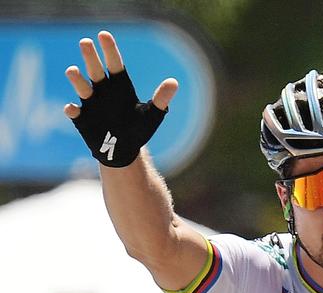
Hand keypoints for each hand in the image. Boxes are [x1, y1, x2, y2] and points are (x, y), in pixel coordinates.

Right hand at [64, 30, 178, 166]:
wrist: (125, 150)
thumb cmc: (140, 129)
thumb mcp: (153, 114)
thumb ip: (161, 98)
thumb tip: (174, 82)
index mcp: (121, 87)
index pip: (115, 64)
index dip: (110, 50)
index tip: (104, 34)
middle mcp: (104, 91)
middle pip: (96, 71)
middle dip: (91, 58)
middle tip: (86, 42)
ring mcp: (91, 104)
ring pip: (82, 88)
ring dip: (77, 80)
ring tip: (72, 70)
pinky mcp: (83, 119)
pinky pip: (75, 113)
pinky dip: (72, 110)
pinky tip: (71, 108)